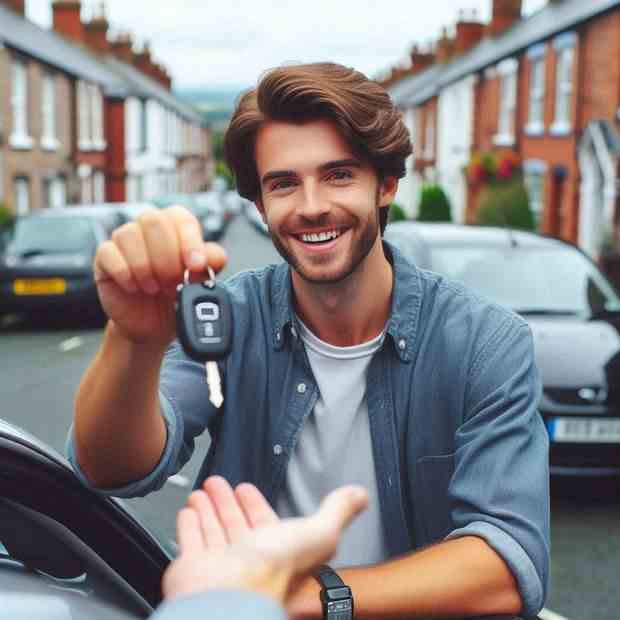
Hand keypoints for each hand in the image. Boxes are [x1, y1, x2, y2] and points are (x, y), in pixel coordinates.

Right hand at [93, 206, 226, 345]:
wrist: (154, 326)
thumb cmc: (177, 298)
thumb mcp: (199, 283)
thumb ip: (210, 265)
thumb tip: (212, 256)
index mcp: (176, 227)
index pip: (180, 217)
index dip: (189, 240)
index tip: (195, 266)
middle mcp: (148, 227)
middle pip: (154, 221)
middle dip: (166, 257)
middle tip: (172, 283)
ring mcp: (124, 240)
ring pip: (129, 235)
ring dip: (146, 268)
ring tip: (154, 289)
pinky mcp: (104, 258)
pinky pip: (109, 253)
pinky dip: (125, 273)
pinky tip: (135, 288)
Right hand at [162, 476, 367, 603]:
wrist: (229, 596)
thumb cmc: (273, 570)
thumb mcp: (318, 534)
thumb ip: (337, 512)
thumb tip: (361, 495)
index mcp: (273, 550)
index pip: (263, 522)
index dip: (254, 505)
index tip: (245, 489)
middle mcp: (245, 557)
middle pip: (235, 524)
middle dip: (227, 502)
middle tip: (218, 483)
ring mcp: (217, 563)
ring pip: (212, 529)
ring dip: (208, 508)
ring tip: (202, 491)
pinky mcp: (192, 566)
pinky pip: (190, 539)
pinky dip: (189, 524)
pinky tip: (189, 511)